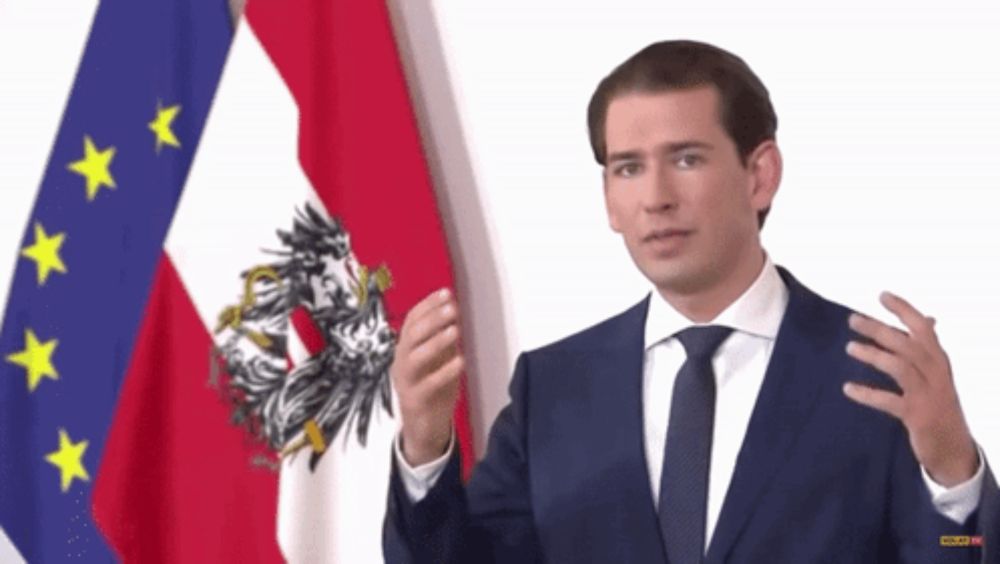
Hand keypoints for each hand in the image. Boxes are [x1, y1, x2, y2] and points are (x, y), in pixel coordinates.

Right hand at [392, 288, 463, 466]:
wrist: (423, 431)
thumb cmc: (432, 391)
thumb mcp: (438, 362)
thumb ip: (442, 341)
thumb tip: (452, 313)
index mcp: (406, 349)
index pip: (412, 321)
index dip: (428, 306)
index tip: (446, 293)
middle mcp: (401, 362)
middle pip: (411, 335)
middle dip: (432, 319)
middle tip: (452, 308)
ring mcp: (405, 382)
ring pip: (414, 358)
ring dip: (436, 342)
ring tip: (456, 330)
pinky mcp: (414, 401)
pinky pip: (427, 385)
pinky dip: (444, 372)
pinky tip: (460, 361)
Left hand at [843, 291, 977, 486]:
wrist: (954, 448)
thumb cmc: (940, 404)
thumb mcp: (937, 374)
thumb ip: (927, 348)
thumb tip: (929, 318)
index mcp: (939, 360)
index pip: (923, 328)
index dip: (904, 310)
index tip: (882, 295)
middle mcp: (936, 373)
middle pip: (907, 344)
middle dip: (879, 329)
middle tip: (853, 320)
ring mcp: (928, 395)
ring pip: (900, 367)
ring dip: (874, 355)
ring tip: (850, 348)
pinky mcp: (917, 415)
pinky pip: (889, 401)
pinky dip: (868, 394)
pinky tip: (848, 388)